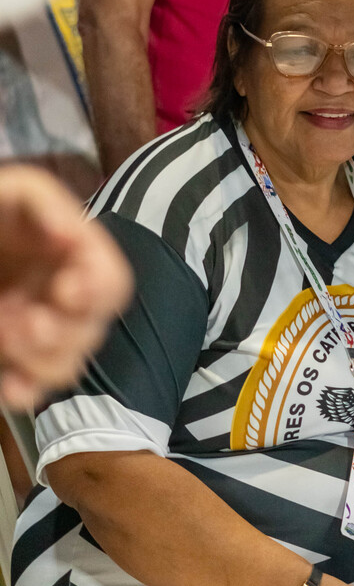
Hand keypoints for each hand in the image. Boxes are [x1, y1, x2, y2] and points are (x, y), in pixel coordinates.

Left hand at [0, 166, 130, 407]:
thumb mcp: (15, 194)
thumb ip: (42, 202)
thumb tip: (70, 232)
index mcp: (69, 250)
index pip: (112, 280)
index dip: (98, 292)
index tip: (65, 292)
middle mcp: (60, 290)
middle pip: (94, 329)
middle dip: (61, 333)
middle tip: (19, 321)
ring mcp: (37, 322)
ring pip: (68, 363)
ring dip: (37, 359)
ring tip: (2, 332)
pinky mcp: (14, 352)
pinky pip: (35, 386)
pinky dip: (26, 391)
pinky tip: (10, 386)